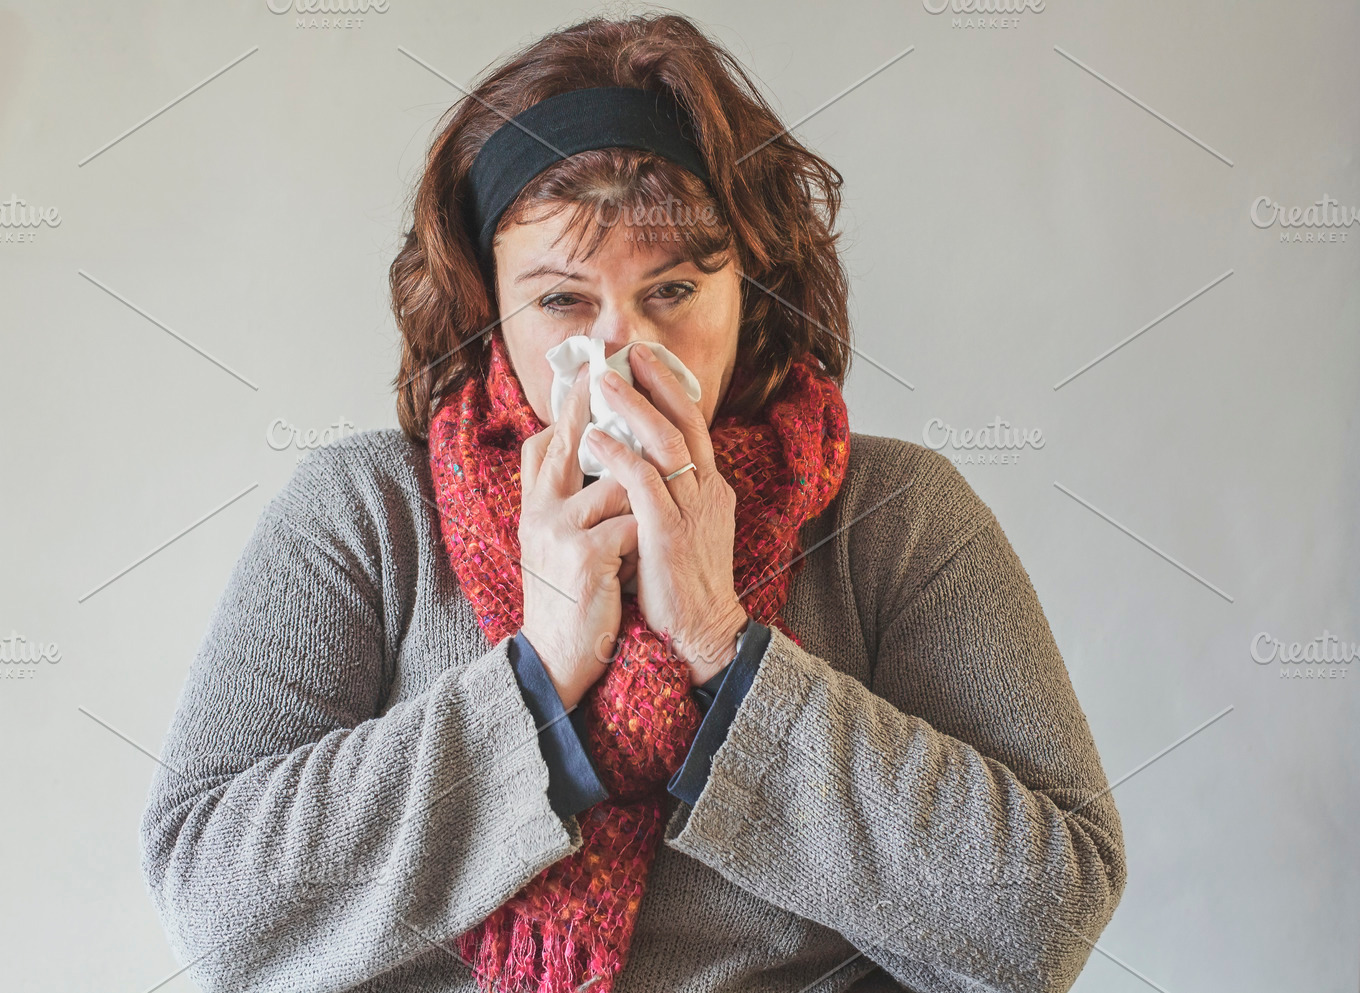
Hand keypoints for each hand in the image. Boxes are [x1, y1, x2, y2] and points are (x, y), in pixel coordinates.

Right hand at [519, 366, 637, 708]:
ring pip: (617, 484)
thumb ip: (570, 502)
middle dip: (593, 404)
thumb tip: (591, 459)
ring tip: (645, 533)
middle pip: (569, 441)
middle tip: (609, 369)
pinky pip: (634, 523)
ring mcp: (561, 531)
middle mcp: (540, 511)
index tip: (585, 374)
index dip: (567, 409)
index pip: (544, 444)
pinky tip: (643, 561)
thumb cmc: (571, 599)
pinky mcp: (586, 556)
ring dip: (642, 502)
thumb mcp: (556, 544)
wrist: (559, 658)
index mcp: (535, 507)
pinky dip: (647, 537)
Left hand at [584, 343, 749, 685]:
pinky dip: (617, 455)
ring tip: (603, 381)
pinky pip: (643, 481)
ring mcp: (690, 510)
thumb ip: (669, 495)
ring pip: (664, 442)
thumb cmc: (683, 585)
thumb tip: (638, 465)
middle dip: (657, 381)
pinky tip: (594, 439)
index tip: (646, 361)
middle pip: (684, 421)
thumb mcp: (685, 529)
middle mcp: (706, 491)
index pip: (692, 426)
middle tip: (629, 351)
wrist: (703, 634)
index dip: (670, 390)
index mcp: (710, 489)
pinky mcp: (669, 533)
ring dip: (631, 407)